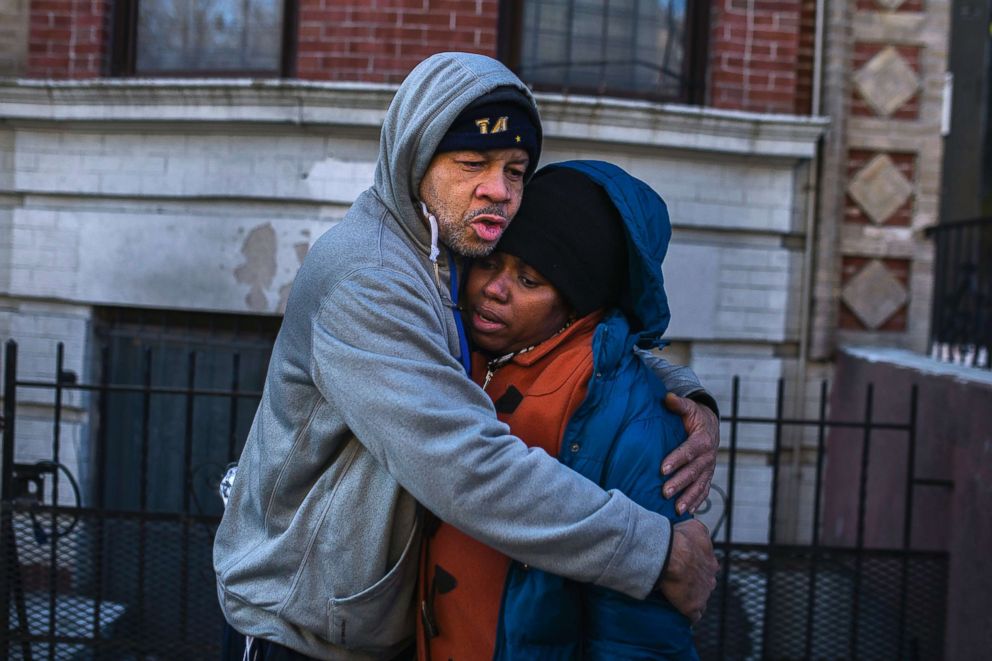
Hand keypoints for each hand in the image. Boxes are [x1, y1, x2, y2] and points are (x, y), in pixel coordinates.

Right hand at [656, 519, 718, 622]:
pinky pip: (694, 615)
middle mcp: (710, 579)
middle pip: (705, 584)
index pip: (707, 568)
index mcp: (711, 563)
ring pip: (700, 599)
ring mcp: (703, 595)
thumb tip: (700, 534)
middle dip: (695, 583)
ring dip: (691, 598)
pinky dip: (689, 614)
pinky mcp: (693, 607)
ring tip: (677, 596)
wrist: (670, 554)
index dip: (696, 567)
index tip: (686, 566)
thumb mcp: (696, 528)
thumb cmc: (680, 539)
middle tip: (680, 580)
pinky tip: (680, 610)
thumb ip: (701, 533)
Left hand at [662, 393, 718, 514]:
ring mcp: (708, 469)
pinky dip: (697, 502)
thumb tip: (668, 397)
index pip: (688, 451)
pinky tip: (687, 511)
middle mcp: (708, 457)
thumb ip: (678, 404)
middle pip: (693, 472)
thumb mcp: (689, 408)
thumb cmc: (695, 417)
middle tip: (664, 492)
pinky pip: (704, 491)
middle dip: (679, 483)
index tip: (663, 469)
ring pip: (699, 485)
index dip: (676, 460)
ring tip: (677, 509)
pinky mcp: (707, 477)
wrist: (710, 426)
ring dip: (688, 497)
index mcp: (702, 440)